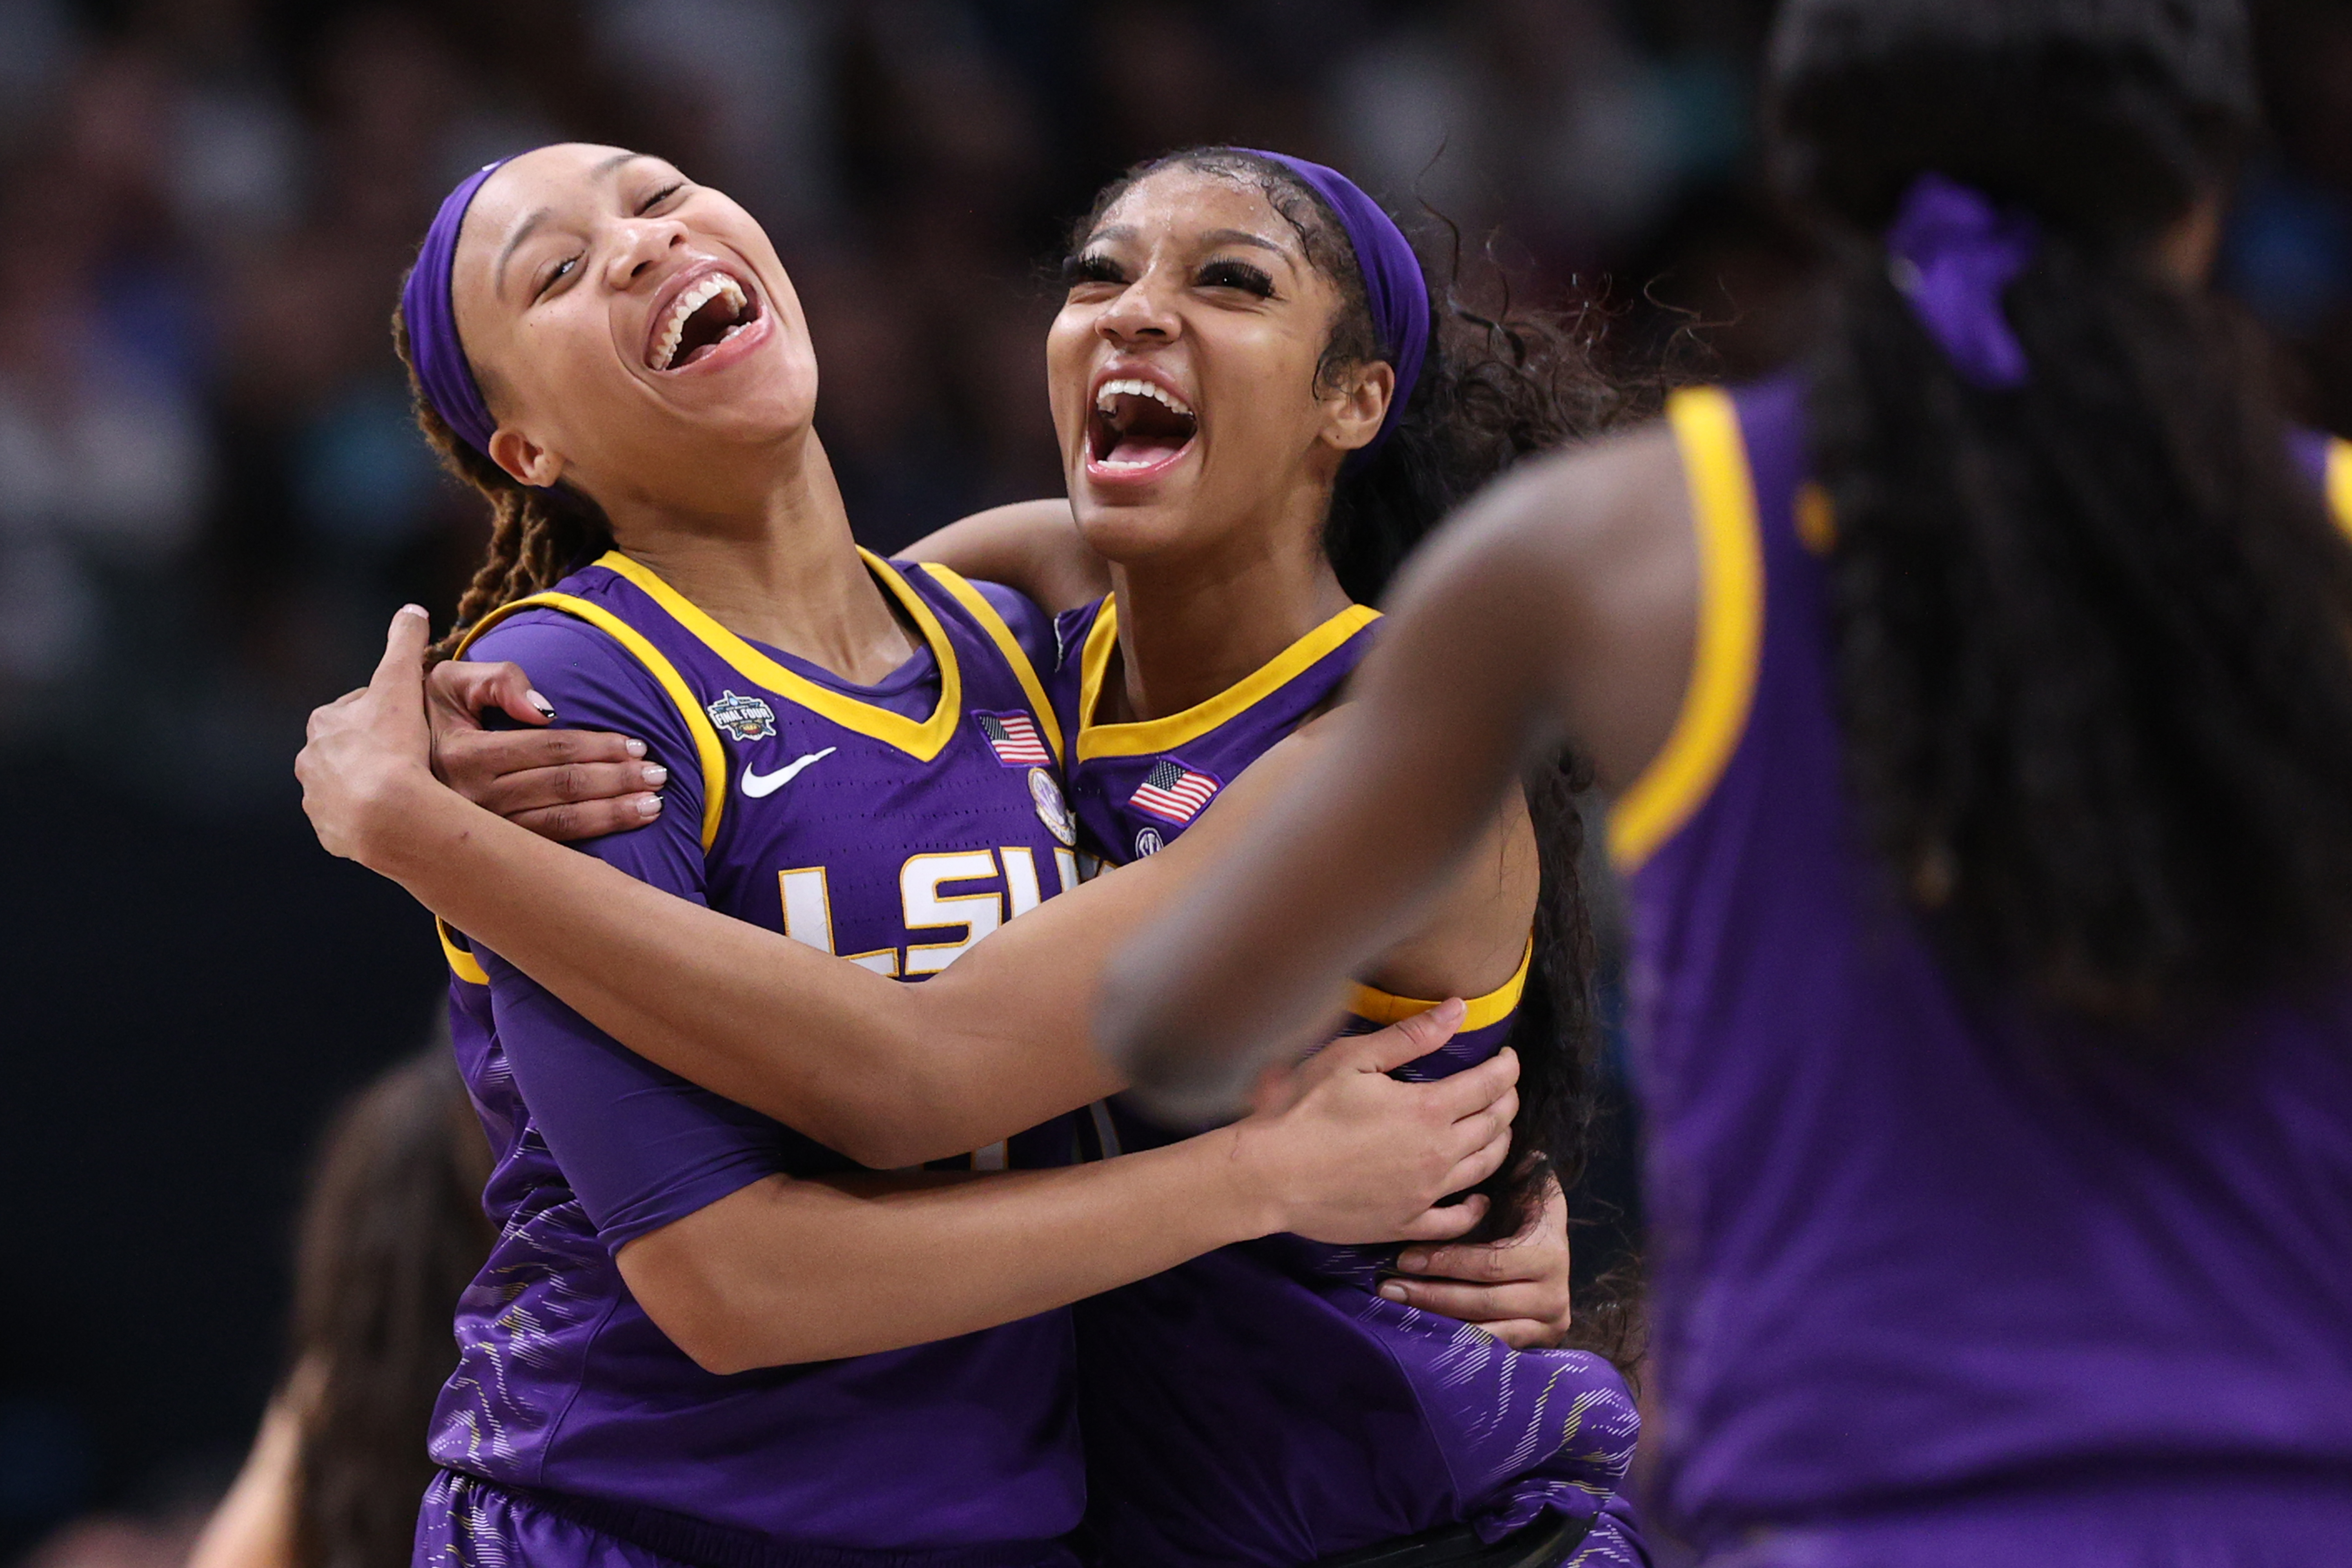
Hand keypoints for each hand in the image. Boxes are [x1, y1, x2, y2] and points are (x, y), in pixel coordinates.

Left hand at [296, 606, 439, 864]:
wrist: (388, 813)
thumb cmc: (393, 746)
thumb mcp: (402, 684)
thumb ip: (404, 644)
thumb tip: (411, 610)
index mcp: (324, 723)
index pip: (356, 709)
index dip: (385, 711)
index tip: (408, 719)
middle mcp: (311, 760)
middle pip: (347, 748)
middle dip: (372, 750)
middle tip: (409, 756)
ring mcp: (319, 799)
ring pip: (346, 785)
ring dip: (369, 784)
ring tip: (404, 789)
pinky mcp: (330, 832)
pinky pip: (349, 820)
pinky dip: (368, 816)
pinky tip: (394, 815)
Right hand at [426, 659, 663, 841]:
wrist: (383, 771)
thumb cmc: (426, 717)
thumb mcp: (449, 682)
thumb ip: (497, 679)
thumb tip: (545, 709)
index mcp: (463, 755)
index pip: (548, 748)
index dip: (597, 746)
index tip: (636, 744)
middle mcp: (471, 799)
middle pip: (561, 787)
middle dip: (616, 781)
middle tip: (659, 775)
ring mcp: (481, 831)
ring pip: (559, 825)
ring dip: (612, 814)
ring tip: (654, 804)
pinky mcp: (488, 851)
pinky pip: (547, 850)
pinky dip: (590, 839)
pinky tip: (622, 831)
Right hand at [1234, 1000, 1518, 1245]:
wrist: (1267, 1176)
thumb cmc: (1302, 1110)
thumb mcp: (1352, 1059)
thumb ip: (1411, 1036)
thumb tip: (1459, 1009)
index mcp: (1427, 1109)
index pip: (1489, 1085)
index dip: (1506, 1068)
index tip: (1508, 1058)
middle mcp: (1436, 1154)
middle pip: (1494, 1125)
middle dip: (1506, 1101)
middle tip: (1504, 1087)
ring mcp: (1424, 1195)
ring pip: (1483, 1168)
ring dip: (1499, 1144)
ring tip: (1497, 1129)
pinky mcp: (1404, 1224)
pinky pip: (1455, 1221)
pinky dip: (1475, 1208)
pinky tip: (1478, 1198)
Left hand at [1380, 1171, 1572, 1347]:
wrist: (1546, 1253)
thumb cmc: (1518, 1213)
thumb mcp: (1519, 1190)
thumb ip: (1514, 1173)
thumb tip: (1517, 1147)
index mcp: (1548, 1247)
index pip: (1490, 1262)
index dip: (1446, 1262)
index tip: (1404, 1257)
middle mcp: (1554, 1287)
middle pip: (1483, 1298)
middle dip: (1431, 1293)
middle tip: (1388, 1285)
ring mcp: (1548, 1317)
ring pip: (1485, 1328)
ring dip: (1436, 1318)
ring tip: (1395, 1305)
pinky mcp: (1539, 1341)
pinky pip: (1494, 1347)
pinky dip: (1457, 1342)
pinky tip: (1423, 1332)